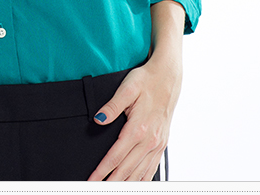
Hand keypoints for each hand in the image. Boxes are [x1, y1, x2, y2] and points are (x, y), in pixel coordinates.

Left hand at [87, 52, 181, 180]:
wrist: (167, 77)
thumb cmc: (146, 80)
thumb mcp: (127, 88)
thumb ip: (112, 106)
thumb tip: (99, 119)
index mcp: (138, 128)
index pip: (116, 156)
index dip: (102, 170)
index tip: (92, 179)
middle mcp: (150, 140)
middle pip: (127, 169)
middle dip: (111, 182)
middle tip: (97, 189)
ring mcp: (157, 144)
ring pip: (139, 173)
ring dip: (126, 184)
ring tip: (112, 189)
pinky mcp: (162, 144)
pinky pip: (152, 168)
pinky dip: (142, 180)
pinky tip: (135, 184)